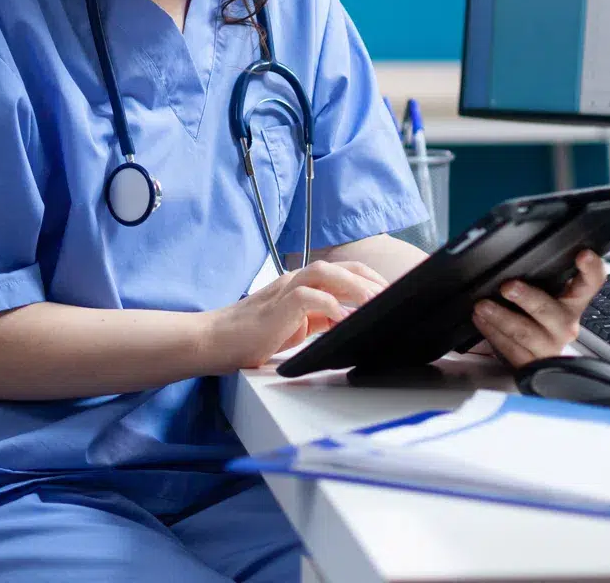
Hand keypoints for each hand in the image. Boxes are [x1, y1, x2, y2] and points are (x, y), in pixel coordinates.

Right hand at [205, 261, 388, 370]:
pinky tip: (342, 319)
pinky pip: (309, 296)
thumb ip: (323, 321)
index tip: (393, 294)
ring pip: (326, 273)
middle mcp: (296, 281)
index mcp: (303, 285)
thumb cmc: (253, 336)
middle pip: (342, 268)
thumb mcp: (298, 328)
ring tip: (374, 303)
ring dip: (354, 286)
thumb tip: (353, 322)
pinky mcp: (278, 305)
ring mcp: (286, 290)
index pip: (344, 272)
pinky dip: (329, 305)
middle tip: (393, 298)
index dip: (371, 280)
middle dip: (371, 281)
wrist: (216, 340)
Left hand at [472, 250, 606, 366]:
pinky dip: (493, 333)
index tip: (583, 255)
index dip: (591, 269)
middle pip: (550, 310)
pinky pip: (511, 349)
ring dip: (501, 318)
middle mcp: (565, 324)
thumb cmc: (540, 317)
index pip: (591, 283)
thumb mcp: (546, 294)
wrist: (543, 358)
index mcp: (573, 302)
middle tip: (508, 287)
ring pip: (526, 333)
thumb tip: (513, 256)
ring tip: (483, 306)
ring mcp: (550, 345)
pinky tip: (481, 321)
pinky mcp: (533, 363)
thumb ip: (542, 277)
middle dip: (527, 298)